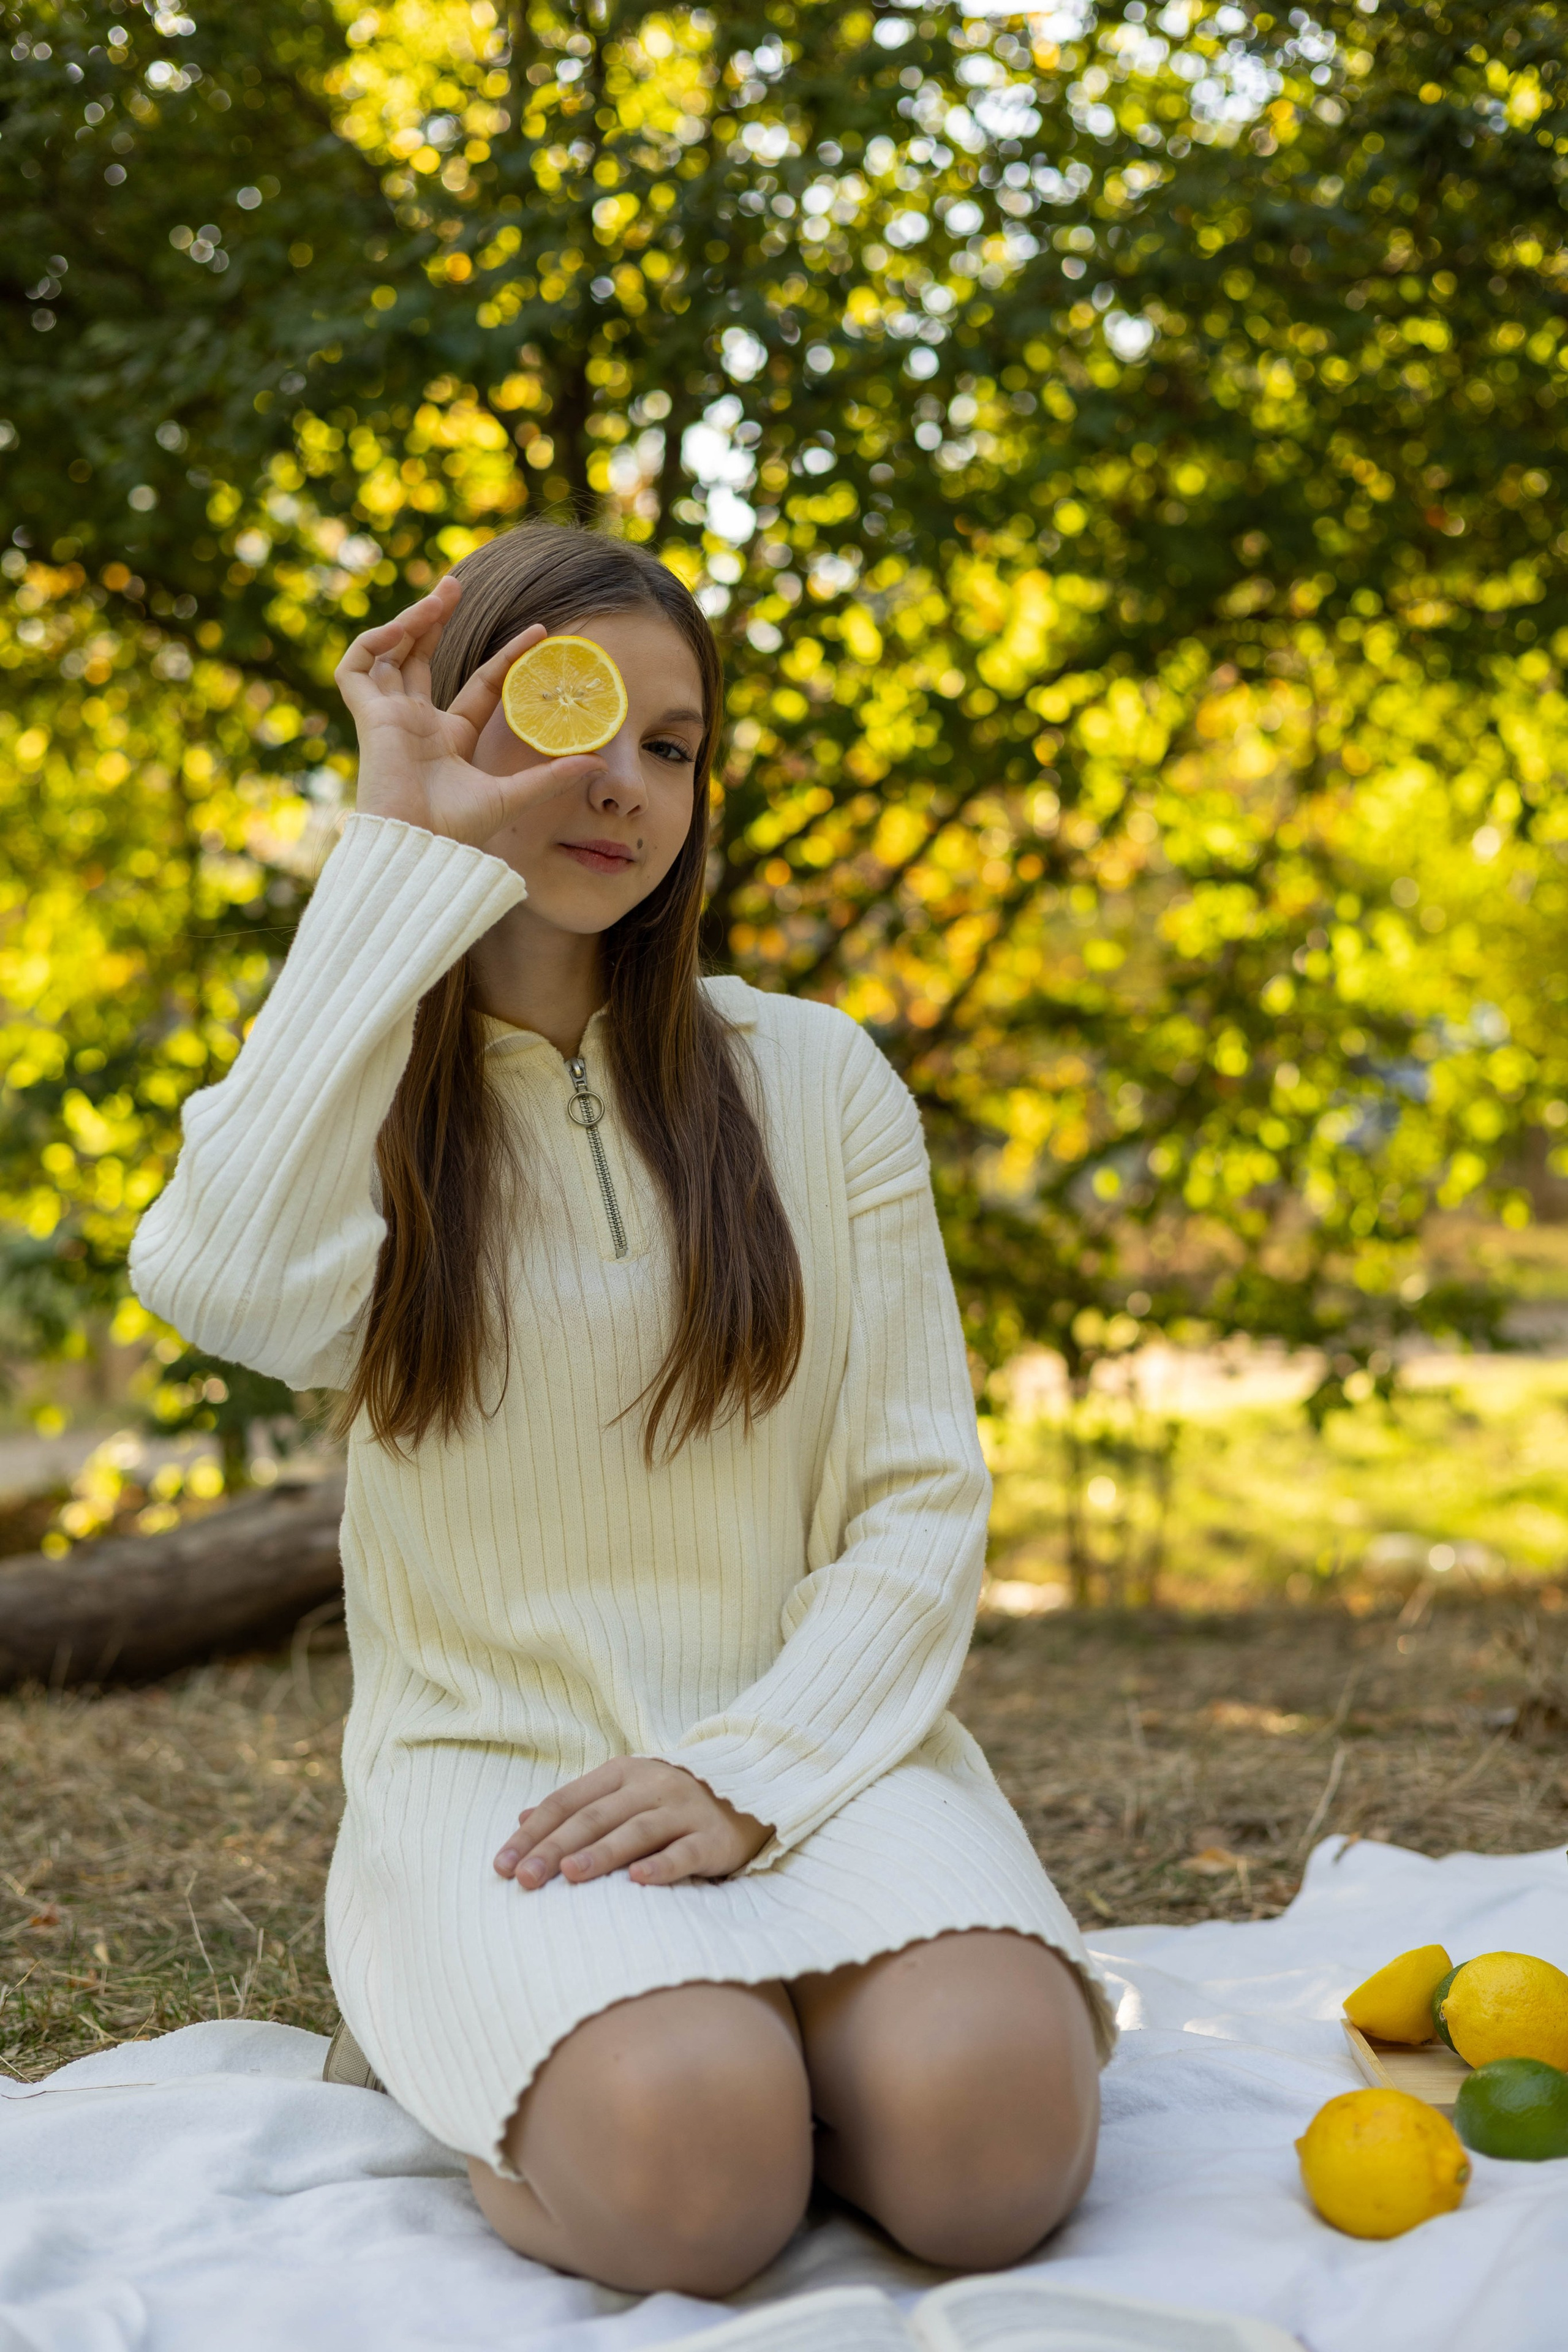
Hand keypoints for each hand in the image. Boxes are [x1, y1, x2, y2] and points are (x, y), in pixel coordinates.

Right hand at [333, 574, 606, 847]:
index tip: (538, 630)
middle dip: (435, 620)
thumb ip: (551, 777)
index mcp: (449, 740)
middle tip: (457, 586)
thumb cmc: (458, 831)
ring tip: (440, 595)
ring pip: (389, 653)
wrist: (419, 846)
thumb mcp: (513, 796)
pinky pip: (356, 667)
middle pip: (421, 657)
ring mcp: (390, 717)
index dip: (506, 656)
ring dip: (410, 621)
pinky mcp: (369, 716)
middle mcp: (416, 724)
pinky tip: (403, 627)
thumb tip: (599, 764)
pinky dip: (374, 641)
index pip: (479, 685)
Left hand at [493, 1759, 772, 1889]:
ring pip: (635, 1831)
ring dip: (601, 1853)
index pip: (566, 1802)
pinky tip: (638, 1880)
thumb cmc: (669, 1803)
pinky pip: (685, 1851)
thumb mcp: (622, 1794)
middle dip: (554, 1849)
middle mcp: (650, 1786)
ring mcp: (684, 1809)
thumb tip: (522, 1820)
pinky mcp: (713, 1837)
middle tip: (524, 1879)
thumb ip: (576, 1807)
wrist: (746, 1795)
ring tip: (570, 1874)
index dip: (533, 1833)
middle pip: (594, 1818)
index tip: (502, 1866)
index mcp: (621, 1773)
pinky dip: (662, 1865)